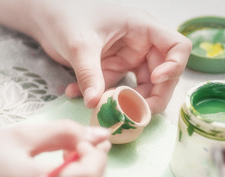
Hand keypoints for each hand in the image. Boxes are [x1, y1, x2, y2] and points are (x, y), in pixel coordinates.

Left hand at [30, 0, 191, 112]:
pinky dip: (104, 96)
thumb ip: (90, 74)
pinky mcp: (116, 67)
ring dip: (129, 102)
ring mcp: (129, 56)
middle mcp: (142, 43)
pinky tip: (78, 95)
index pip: (178, 47)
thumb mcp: (80, 45)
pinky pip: (119, 88)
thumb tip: (95, 104)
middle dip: (152, 96)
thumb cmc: (67, 16)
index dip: (174, 67)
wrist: (47, 16)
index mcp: (143, 28)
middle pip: (164, 74)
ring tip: (108, 110)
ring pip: (143, 86)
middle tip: (135, 114)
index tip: (155, 80)